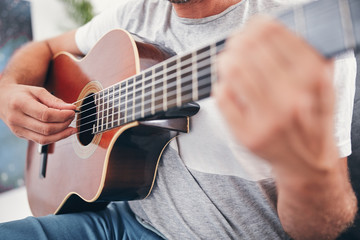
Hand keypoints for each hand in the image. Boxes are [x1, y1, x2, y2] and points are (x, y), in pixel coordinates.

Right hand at [0, 83, 76, 144]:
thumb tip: (71, 108)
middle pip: (46, 128)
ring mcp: (17, 129)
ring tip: (71, 127)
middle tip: (72, 117)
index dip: (62, 115)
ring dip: (62, 134)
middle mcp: (16, 119)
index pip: (45, 115)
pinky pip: (41, 141)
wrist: (3, 99)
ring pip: (44, 139)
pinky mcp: (21, 135)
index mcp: (20, 104)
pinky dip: (55, 138)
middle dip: (64, 124)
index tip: (72, 111)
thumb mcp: (37, 91)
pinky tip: (63, 132)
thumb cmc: (22, 93)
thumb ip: (54, 100)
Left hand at [215, 16, 337, 174]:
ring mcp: (268, 120)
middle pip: (249, 50)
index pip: (275, 35)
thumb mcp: (322, 86)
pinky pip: (222, 98)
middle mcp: (291, 99)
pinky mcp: (247, 135)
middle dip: (237, 41)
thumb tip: (270, 29)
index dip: (257, 26)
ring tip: (227, 60)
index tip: (252, 27)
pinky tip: (227, 85)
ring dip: (225, 60)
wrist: (307, 163)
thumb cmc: (311, 119)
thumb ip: (306, 57)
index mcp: (312, 80)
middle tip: (234, 43)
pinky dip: (220, 85)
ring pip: (233, 71)